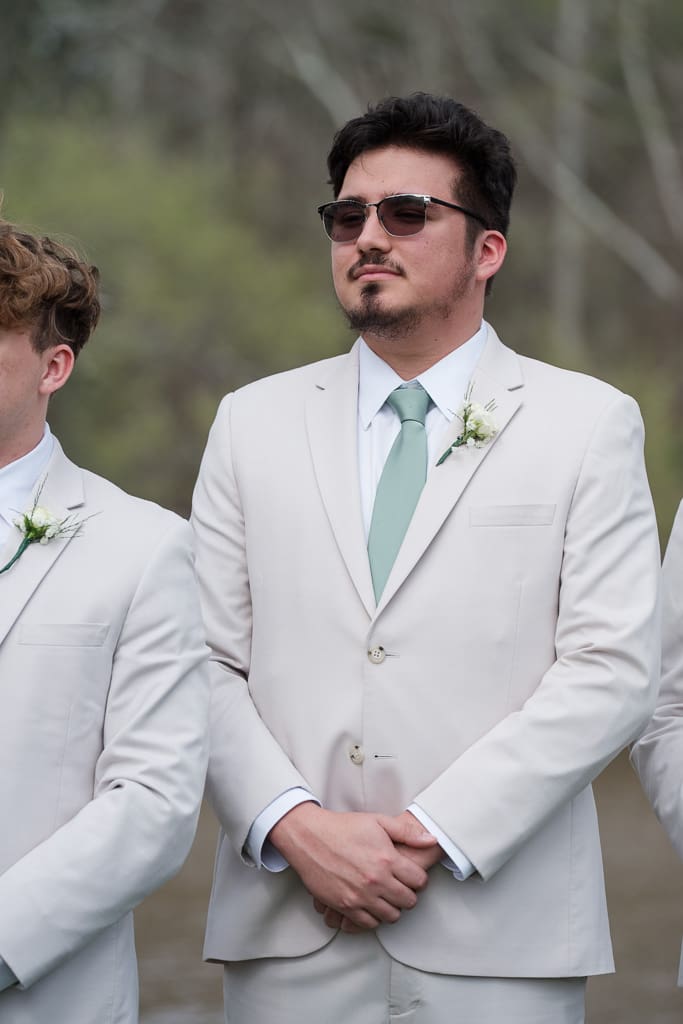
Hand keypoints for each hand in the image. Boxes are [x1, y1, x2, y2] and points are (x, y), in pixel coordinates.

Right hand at [312, 811, 443, 931]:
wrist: (310, 837)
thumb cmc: (343, 827)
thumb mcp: (377, 821)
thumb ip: (407, 832)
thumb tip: (431, 839)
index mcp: (387, 859)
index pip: (419, 881)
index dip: (418, 878)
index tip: (412, 876)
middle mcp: (376, 880)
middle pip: (408, 901)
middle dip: (408, 894)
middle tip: (400, 887)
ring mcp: (360, 896)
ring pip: (391, 916)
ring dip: (393, 908)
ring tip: (386, 896)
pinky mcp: (345, 906)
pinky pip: (369, 923)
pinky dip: (374, 917)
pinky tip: (371, 904)